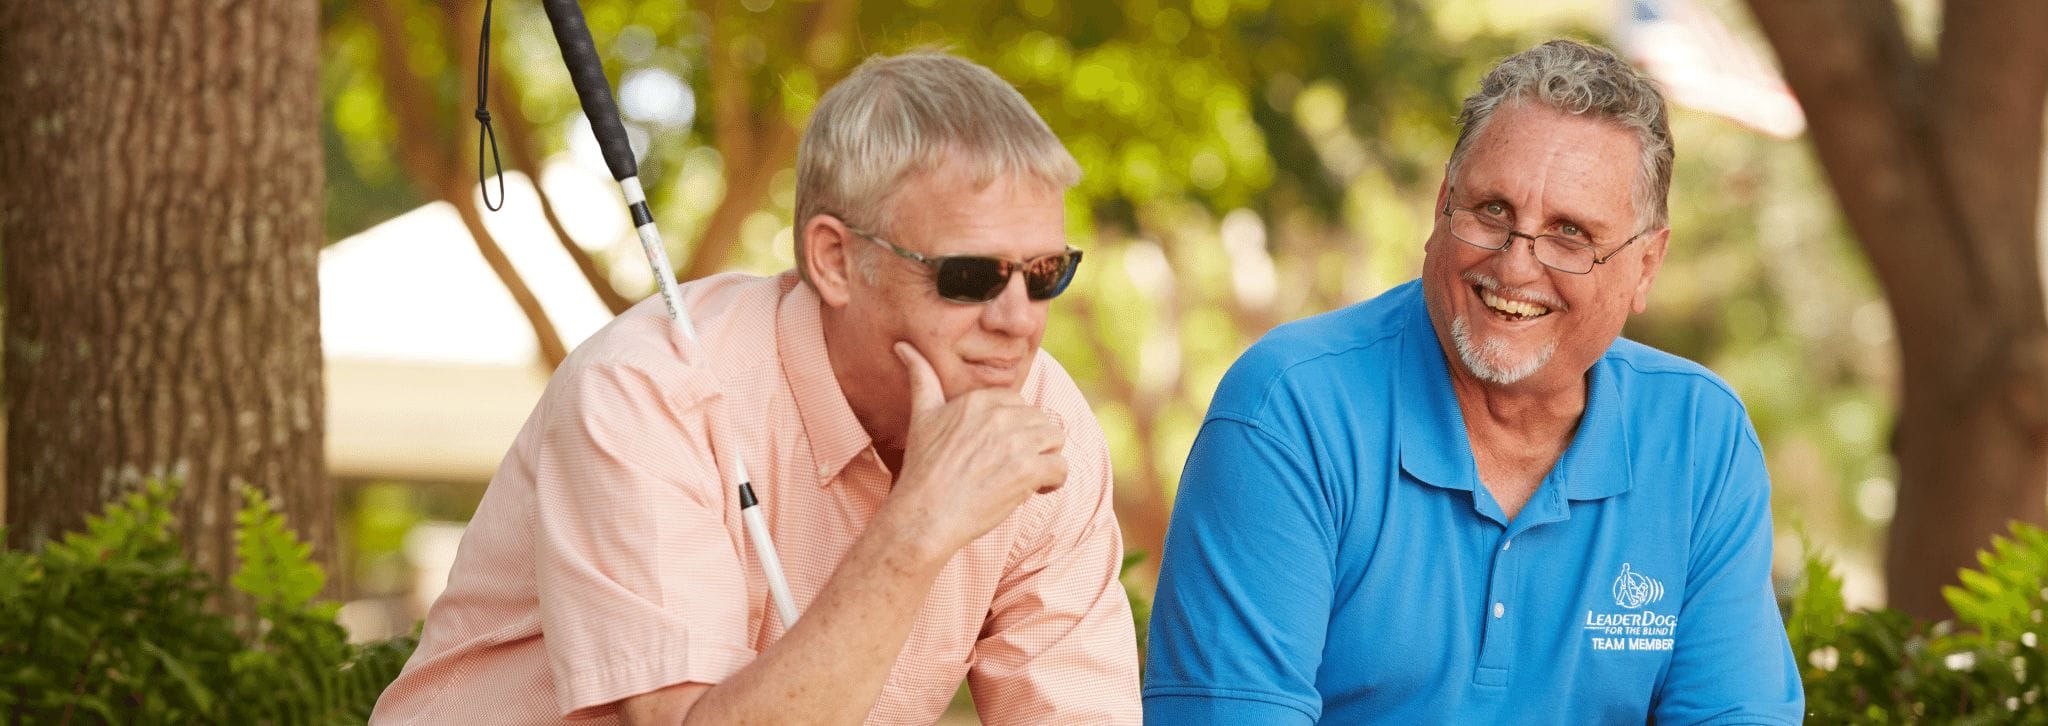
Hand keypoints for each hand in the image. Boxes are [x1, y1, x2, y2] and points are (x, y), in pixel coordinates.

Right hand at [879, 342, 1066, 558]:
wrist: (925, 515)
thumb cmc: (923, 470)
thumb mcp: (922, 415)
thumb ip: (921, 377)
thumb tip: (903, 346)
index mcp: (978, 400)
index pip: (1018, 402)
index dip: (1014, 428)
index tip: (999, 449)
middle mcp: (999, 415)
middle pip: (1040, 420)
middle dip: (1032, 444)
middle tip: (1011, 468)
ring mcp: (1015, 442)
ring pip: (1056, 439)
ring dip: (1046, 459)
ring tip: (1026, 478)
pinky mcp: (1027, 469)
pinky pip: (1061, 467)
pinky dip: (1054, 481)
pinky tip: (1035, 491)